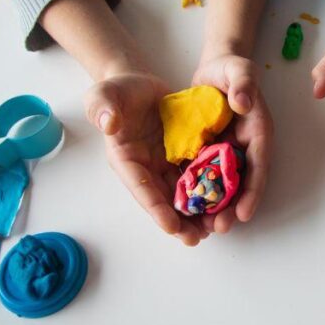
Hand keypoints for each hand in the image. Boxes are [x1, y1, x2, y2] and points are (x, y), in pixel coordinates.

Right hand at [84, 70, 209, 245]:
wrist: (136, 86)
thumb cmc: (117, 92)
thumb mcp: (104, 96)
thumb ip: (103, 108)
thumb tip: (108, 123)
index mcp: (125, 159)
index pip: (141, 187)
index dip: (156, 208)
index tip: (171, 226)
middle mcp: (145, 168)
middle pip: (162, 199)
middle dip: (179, 220)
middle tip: (195, 239)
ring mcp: (163, 164)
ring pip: (180, 193)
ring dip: (195, 212)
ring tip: (212, 229)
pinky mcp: (179, 156)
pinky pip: (194, 175)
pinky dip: (206, 189)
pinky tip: (222, 203)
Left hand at [192, 54, 273, 233]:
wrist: (214, 70)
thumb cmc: (230, 68)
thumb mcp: (238, 69)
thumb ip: (243, 83)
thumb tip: (243, 102)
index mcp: (258, 131)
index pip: (258, 165)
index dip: (252, 190)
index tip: (244, 212)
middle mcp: (247, 146)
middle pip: (243, 182)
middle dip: (233, 207)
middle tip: (220, 227)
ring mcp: (230, 151)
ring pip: (225, 185)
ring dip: (217, 207)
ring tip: (203, 228)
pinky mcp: (212, 152)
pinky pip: (208, 176)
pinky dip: (201, 192)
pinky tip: (188, 209)